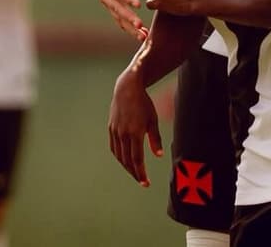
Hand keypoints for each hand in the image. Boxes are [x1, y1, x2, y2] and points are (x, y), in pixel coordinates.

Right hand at [90, 0, 147, 40]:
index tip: (138, 4)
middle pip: (117, 9)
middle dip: (129, 19)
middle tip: (140, 26)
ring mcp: (108, 5)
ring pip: (120, 19)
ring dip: (131, 29)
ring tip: (144, 36)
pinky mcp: (113, 8)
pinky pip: (122, 21)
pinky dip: (131, 29)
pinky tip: (143, 35)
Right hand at [108, 68, 162, 186]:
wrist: (127, 88)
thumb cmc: (143, 103)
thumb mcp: (153, 119)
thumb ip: (155, 138)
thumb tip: (159, 155)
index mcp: (135, 132)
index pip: (137, 159)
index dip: (141, 173)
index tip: (145, 183)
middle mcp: (123, 133)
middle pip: (127, 160)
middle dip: (134, 173)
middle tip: (141, 181)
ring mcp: (115, 131)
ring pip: (119, 156)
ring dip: (126, 166)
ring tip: (135, 172)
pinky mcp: (111, 128)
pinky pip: (114, 147)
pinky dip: (119, 156)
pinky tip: (125, 160)